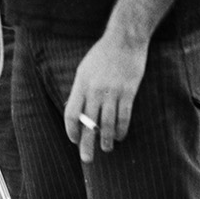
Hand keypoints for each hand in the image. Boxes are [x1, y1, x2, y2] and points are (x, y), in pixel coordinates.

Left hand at [63, 33, 148, 160]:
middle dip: (86, 144)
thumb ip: (80, 90)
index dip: (71, 130)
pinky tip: (119, 137)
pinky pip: (123, 117)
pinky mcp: (128, 92)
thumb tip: (76, 112)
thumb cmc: (103, 54)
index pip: (71, 114)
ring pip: (107, 124)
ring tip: (106, 149)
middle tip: (86, 159)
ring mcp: (112, 92)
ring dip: (106, 140)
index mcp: (81, 84)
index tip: (74, 140)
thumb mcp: (84, 69)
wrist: (125, 39)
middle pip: (88, 124)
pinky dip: (121, 130)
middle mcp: (94, 90)